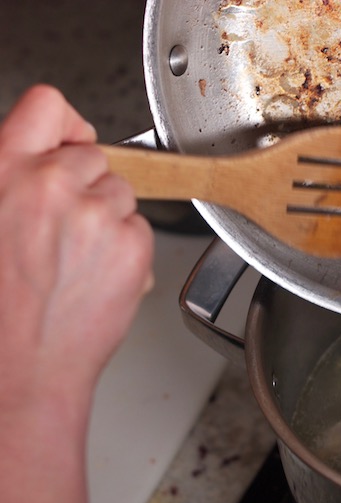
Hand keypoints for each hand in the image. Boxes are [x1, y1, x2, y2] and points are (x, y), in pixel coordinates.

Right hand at [0, 85, 153, 407]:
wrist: (17, 370)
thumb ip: (10, 182)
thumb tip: (30, 162)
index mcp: (3, 169)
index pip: (48, 105)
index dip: (63, 123)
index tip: (65, 141)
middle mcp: (52, 184)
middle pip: (93, 155)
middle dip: (84, 185)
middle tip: (62, 229)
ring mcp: (97, 215)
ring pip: (121, 193)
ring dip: (106, 218)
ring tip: (73, 260)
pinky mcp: (133, 246)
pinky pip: (139, 228)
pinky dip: (126, 249)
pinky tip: (94, 277)